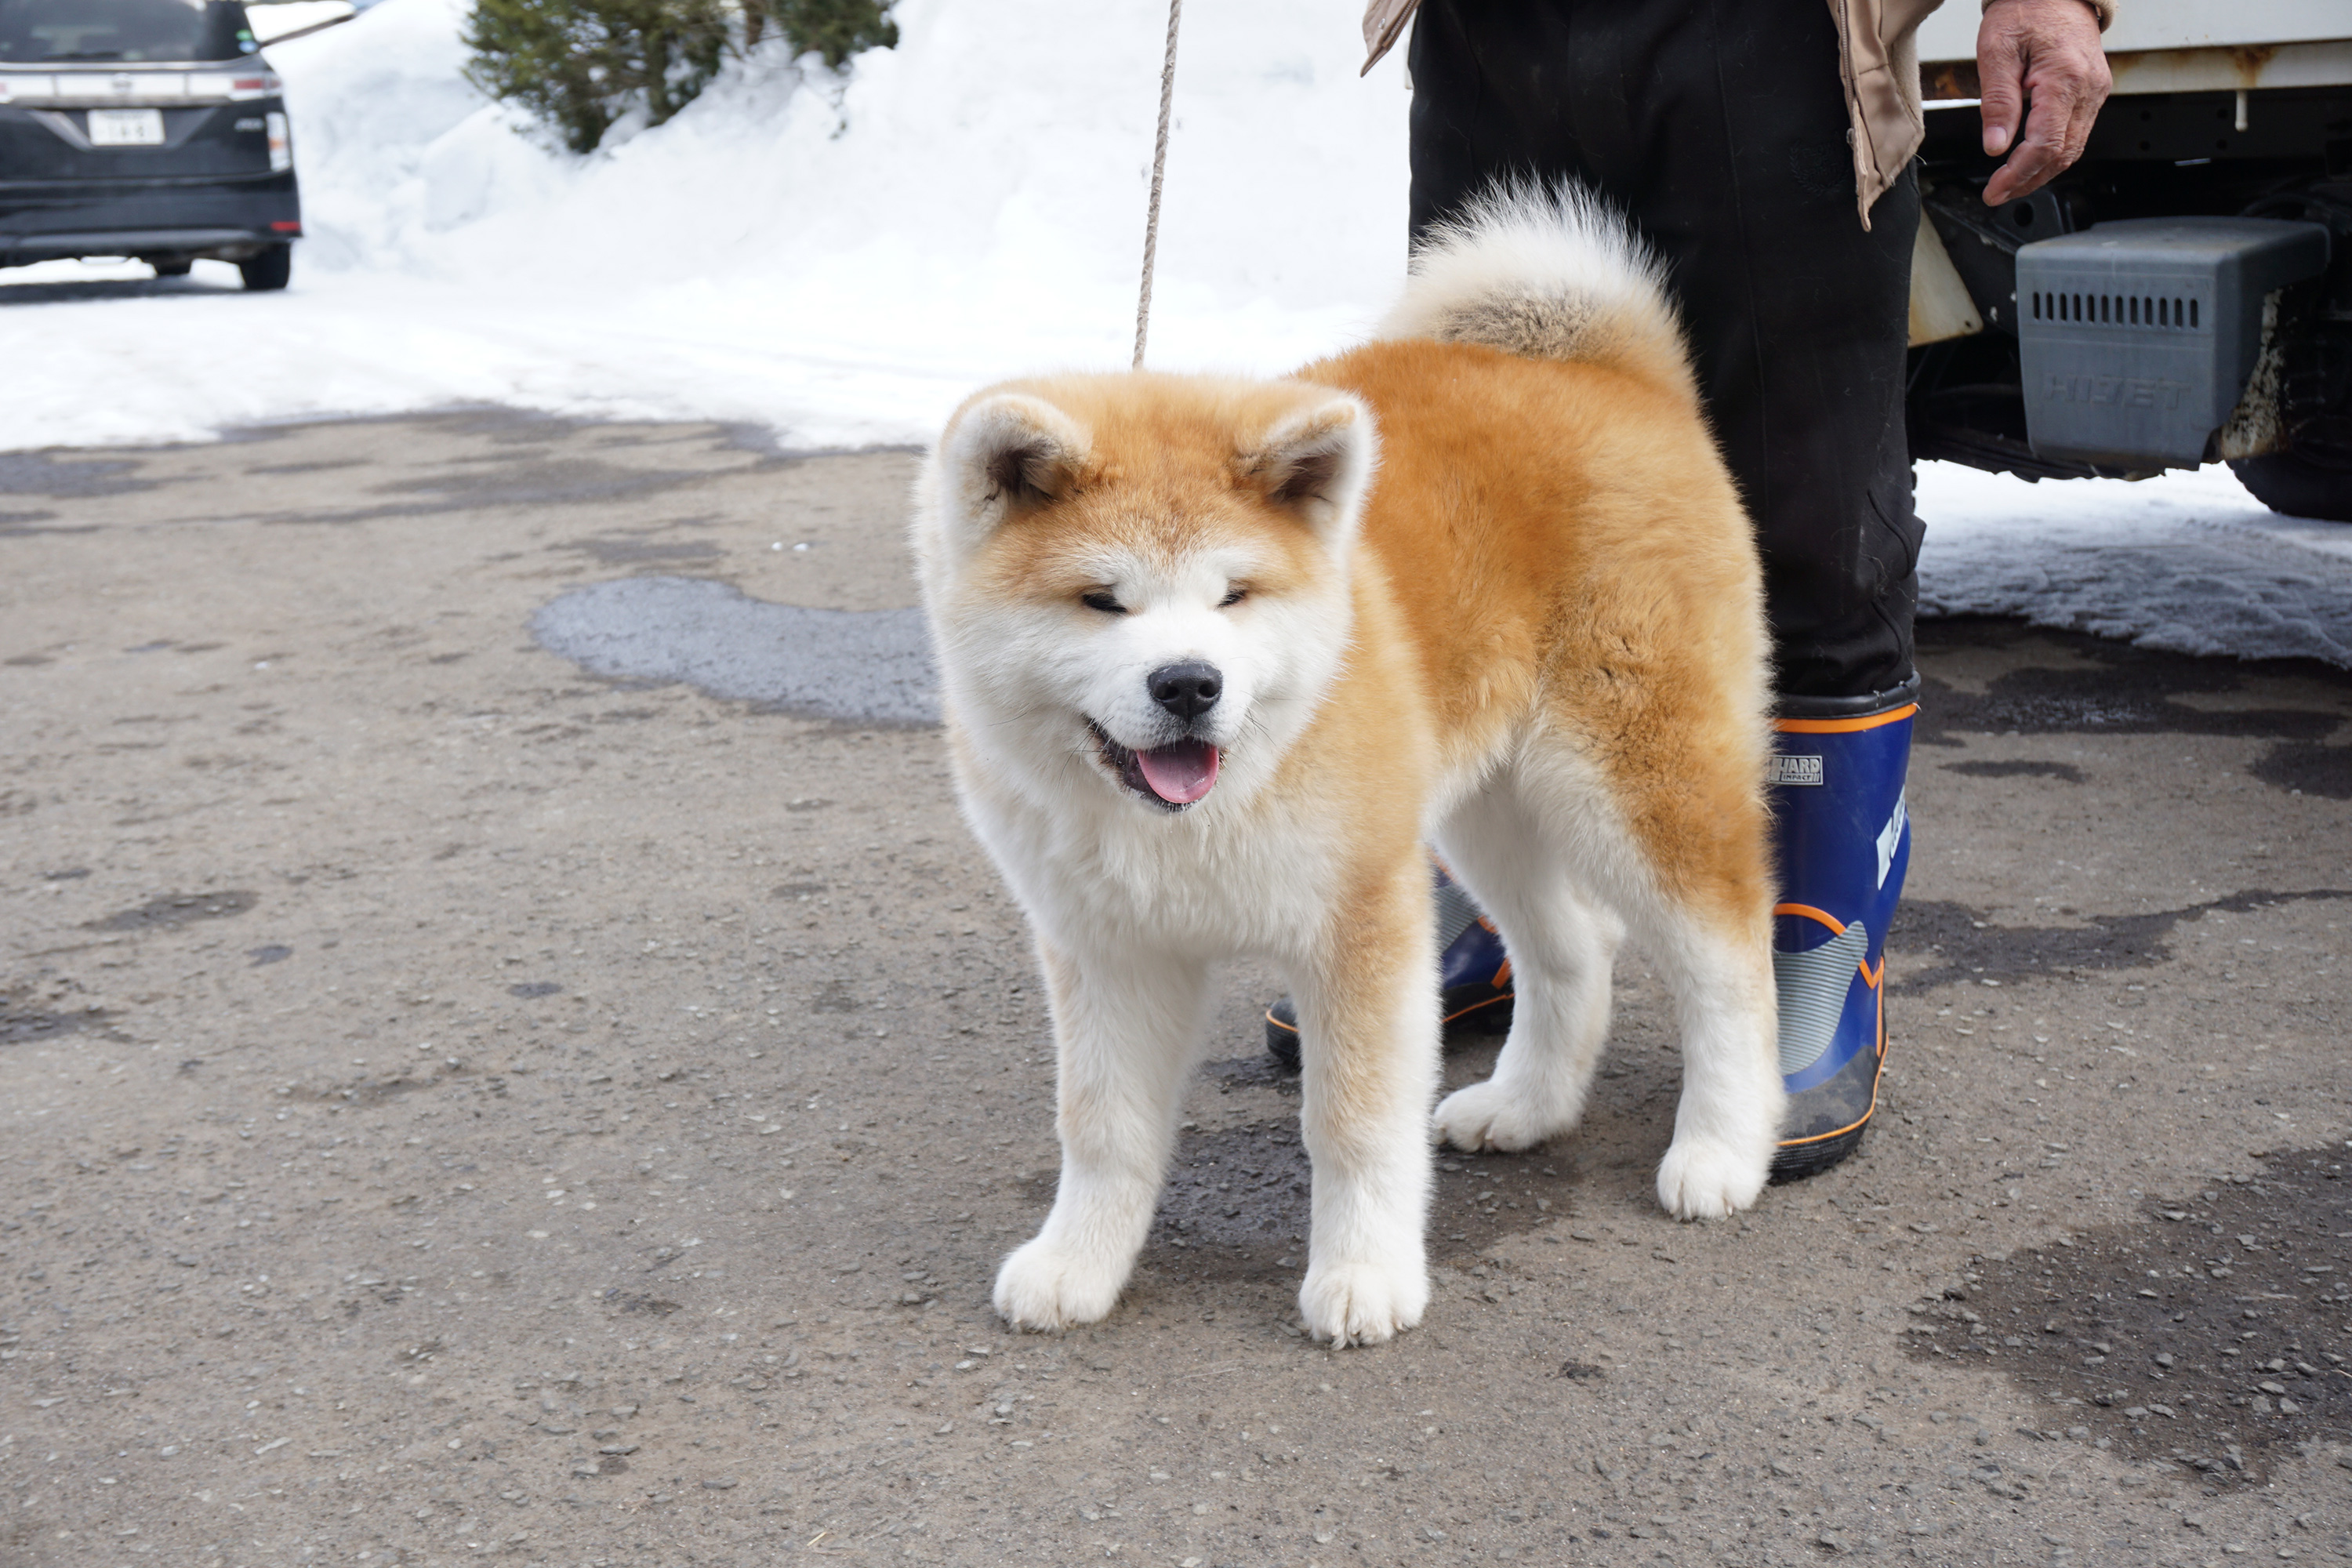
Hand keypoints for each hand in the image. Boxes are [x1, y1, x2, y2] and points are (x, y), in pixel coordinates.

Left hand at [1977, 0, 2110, 205]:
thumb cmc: (2026, 9)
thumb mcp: (1997, 51)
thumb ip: (1997, 101)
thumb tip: (1994, 146)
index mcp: (2065, 79)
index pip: (2045, 145)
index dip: (2018, 174)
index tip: (1994, 190)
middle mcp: (2088, 88)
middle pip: (2063, 154)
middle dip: (2029, 180)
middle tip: (1998, 193)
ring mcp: (2095, 91)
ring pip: (2073, 148)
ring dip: (2041, 172)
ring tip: (2010, 183)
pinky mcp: (2093, 91)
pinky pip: (2077, 132)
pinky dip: (2053, 153)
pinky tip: (2030, 160)